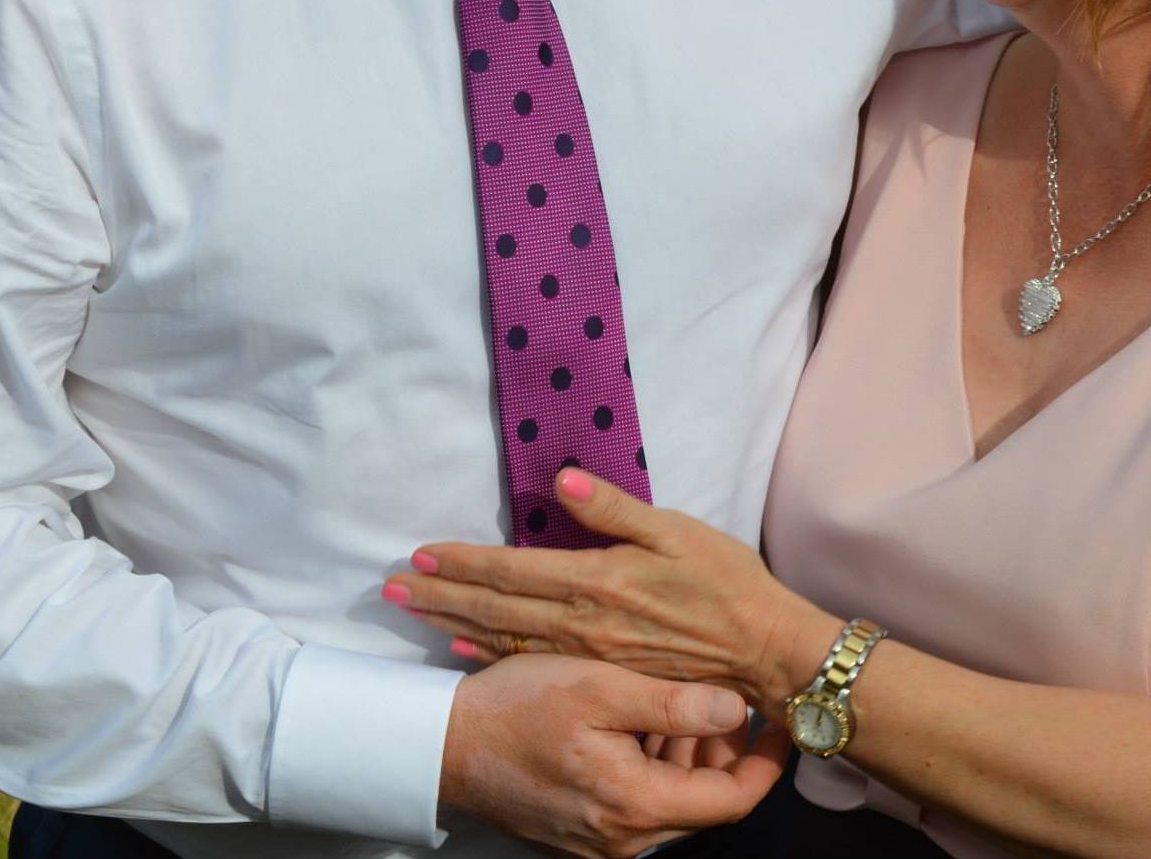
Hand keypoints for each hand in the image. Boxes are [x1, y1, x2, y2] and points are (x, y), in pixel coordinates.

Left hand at [384, 469, 833, 709]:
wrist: (760, 651)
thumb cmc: (724, 581)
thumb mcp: (676, 530)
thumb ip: (615, 508)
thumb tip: (561, 478)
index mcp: (598, 579)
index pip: (513, 570)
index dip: (463, 562)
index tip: (419, 553)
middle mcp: (582, 621)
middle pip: (496, 607)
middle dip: (440, 593)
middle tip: (390, 588)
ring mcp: (588, 653)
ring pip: (505, 636)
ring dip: (454, 621)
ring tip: (414, 613)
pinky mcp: (600, 671)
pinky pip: (531, 660)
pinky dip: (490, 653)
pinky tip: (465, 649)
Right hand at [438, 650, 787, 858]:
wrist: (448, 743)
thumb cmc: (524, 706)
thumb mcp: (602, 687)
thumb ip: (674, 702)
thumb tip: (737, 708)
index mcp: (638, 806)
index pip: (731, 801)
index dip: (766, 763)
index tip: (780, 720)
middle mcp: (625, 838)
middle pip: (704, 798)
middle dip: (723, 746)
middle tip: (725, 690)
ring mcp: (601, 838)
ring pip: (672, 795)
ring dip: (687, 748)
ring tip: (680, 693)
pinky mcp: (582, 828)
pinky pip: (639, 797)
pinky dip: (654, 758)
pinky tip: (640, 715)